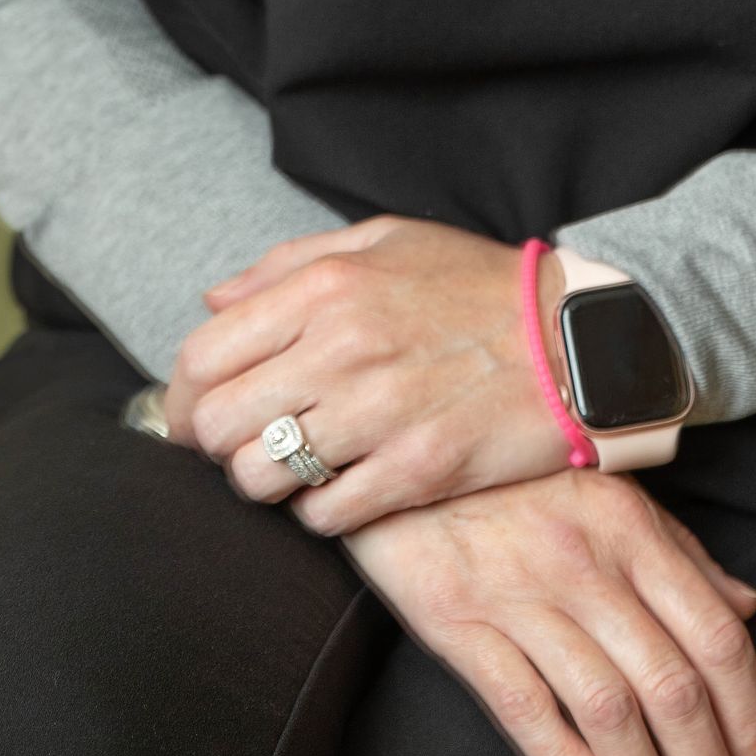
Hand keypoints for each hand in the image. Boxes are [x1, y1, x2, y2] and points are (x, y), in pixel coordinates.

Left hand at [161, 215, 579, 529]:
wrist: (573, 337)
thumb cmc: (474, 285)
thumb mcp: (384, 240)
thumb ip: (289, 263)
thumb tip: (213, 300)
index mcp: (328, 288)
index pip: (204, 356)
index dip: (182, 395)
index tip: (192, 411)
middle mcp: (343, 349)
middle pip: (218, 424)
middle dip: (213, 442)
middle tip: (239, 444)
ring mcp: (378, 415)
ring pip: (261, 478)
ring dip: (263, 481)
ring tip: (292, 467)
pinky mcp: (415, 471)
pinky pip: (323, 516)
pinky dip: (318, 510)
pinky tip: (342, 485)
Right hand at [340, 466, 755, 755]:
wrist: (406, 448)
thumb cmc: (519, 476)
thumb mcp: (611, 494)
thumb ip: (682, 553)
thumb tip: (746, 608)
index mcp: (630, 529)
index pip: (714, 635)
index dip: (750, 714)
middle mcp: (584, 564)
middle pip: (669, 685)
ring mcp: (521, 596)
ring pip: (606, 708)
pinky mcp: (461, 623)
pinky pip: (524, 706)